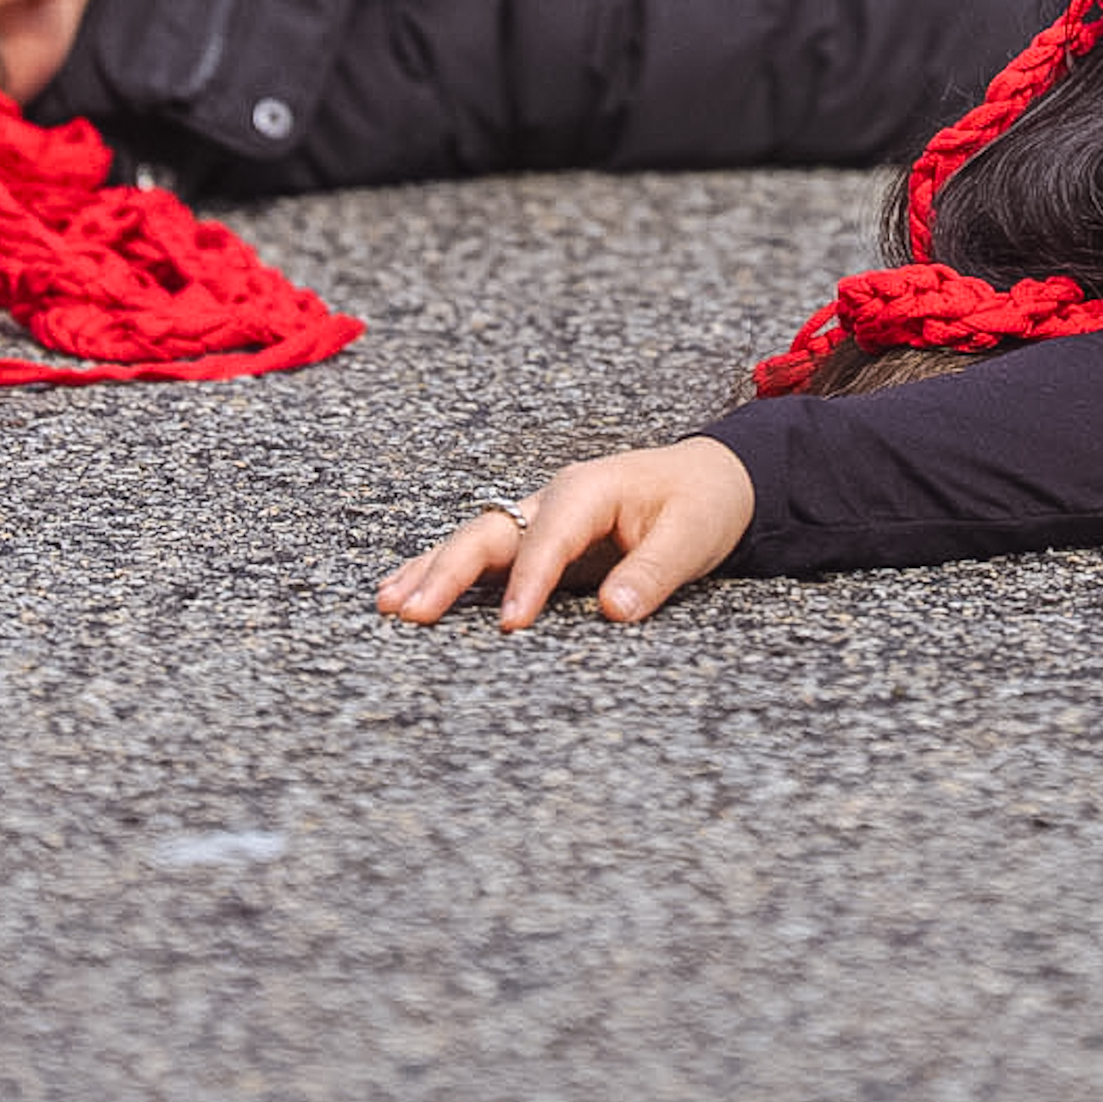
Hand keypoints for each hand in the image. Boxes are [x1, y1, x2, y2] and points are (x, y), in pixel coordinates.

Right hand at [374, 437, 756, 629]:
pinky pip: (484, 555)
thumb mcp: (692, 538)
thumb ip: (653, 572)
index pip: (547, 538)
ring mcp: (539, 517)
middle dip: (447, 571)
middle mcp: (553, 499)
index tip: (510, 623)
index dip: (527, 581)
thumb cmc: (700, 504)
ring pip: (473, 540)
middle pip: (488, 533)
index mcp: (588, 490)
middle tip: (410, 613)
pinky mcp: (536, 540)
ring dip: (431, 570)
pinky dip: (445, 572)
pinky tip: (410, 594)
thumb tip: (614, 611)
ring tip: (390, 605)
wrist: (712, 478)